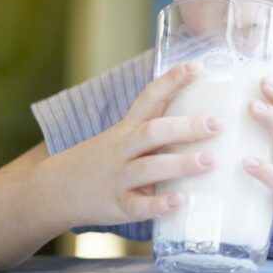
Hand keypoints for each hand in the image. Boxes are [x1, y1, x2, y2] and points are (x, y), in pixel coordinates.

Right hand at [57, 62, 220, 226]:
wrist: (55, 191)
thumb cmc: (105, 160)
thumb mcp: (124, 137)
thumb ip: (158, 129)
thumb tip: (206, 115)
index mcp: (128, 128)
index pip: (150, 98)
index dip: (172, 80)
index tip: (198, 67)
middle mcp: (123, 149)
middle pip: (152, 132)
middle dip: (185, 127)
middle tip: (218, 123)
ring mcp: (119, 177)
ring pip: (148, 168)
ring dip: (179, 164)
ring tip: (209, 161)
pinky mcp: (117, 206)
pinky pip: (138, 206)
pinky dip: (158, 204)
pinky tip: (179, 201)